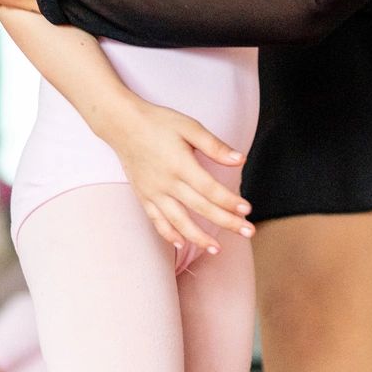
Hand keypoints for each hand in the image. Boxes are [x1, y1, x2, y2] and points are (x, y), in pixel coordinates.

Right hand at [104, 100, 252, 254]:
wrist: (123, 124)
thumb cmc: (159, 122)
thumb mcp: (189, 127)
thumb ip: (214, 146)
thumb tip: (240, 160)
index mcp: (181, 164)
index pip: (210, 189)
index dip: (230, 201)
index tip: (248, 210)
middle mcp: (167, 183)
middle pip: (201, 208)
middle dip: (226, 222)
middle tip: (248, 232)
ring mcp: (153, 192)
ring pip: (178, 221)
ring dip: (199, 237)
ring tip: (216, 249)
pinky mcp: (143, 196)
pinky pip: (157, 220)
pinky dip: (169, 234)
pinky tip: (181, 243)